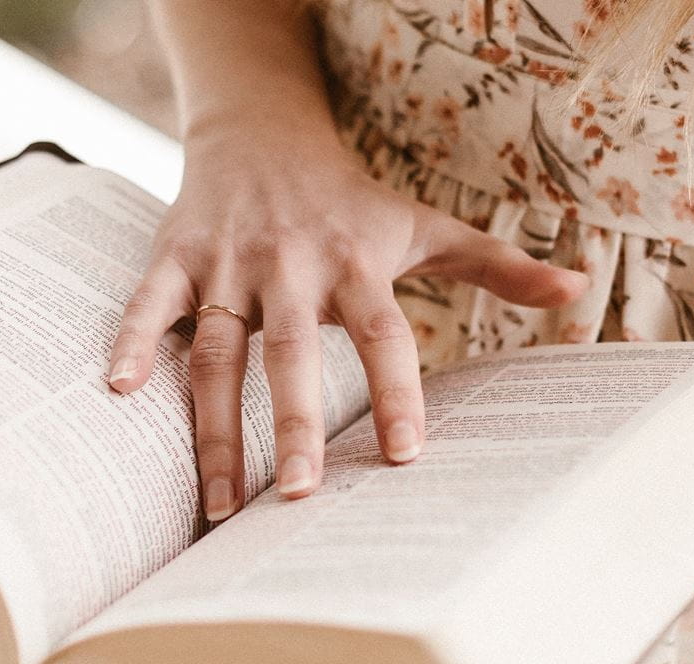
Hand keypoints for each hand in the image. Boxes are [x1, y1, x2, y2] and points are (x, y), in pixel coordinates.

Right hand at [107, 116, 588, 520]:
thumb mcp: (422, 224)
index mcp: (355, 262)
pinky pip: (150, 303)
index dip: (398, 392)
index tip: (405, 458)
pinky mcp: (176, 254)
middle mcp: (291, 265)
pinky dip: (131, 341)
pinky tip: (118, 392)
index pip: (384, 333)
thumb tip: (575, 290)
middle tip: (298, 499)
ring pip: (217, 350)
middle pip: (292, 352)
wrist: (263, 131)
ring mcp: (227, 260)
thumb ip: (495, 262)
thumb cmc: (349, 198)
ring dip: (213, 426)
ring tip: (220, 503)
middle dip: (293, 425)